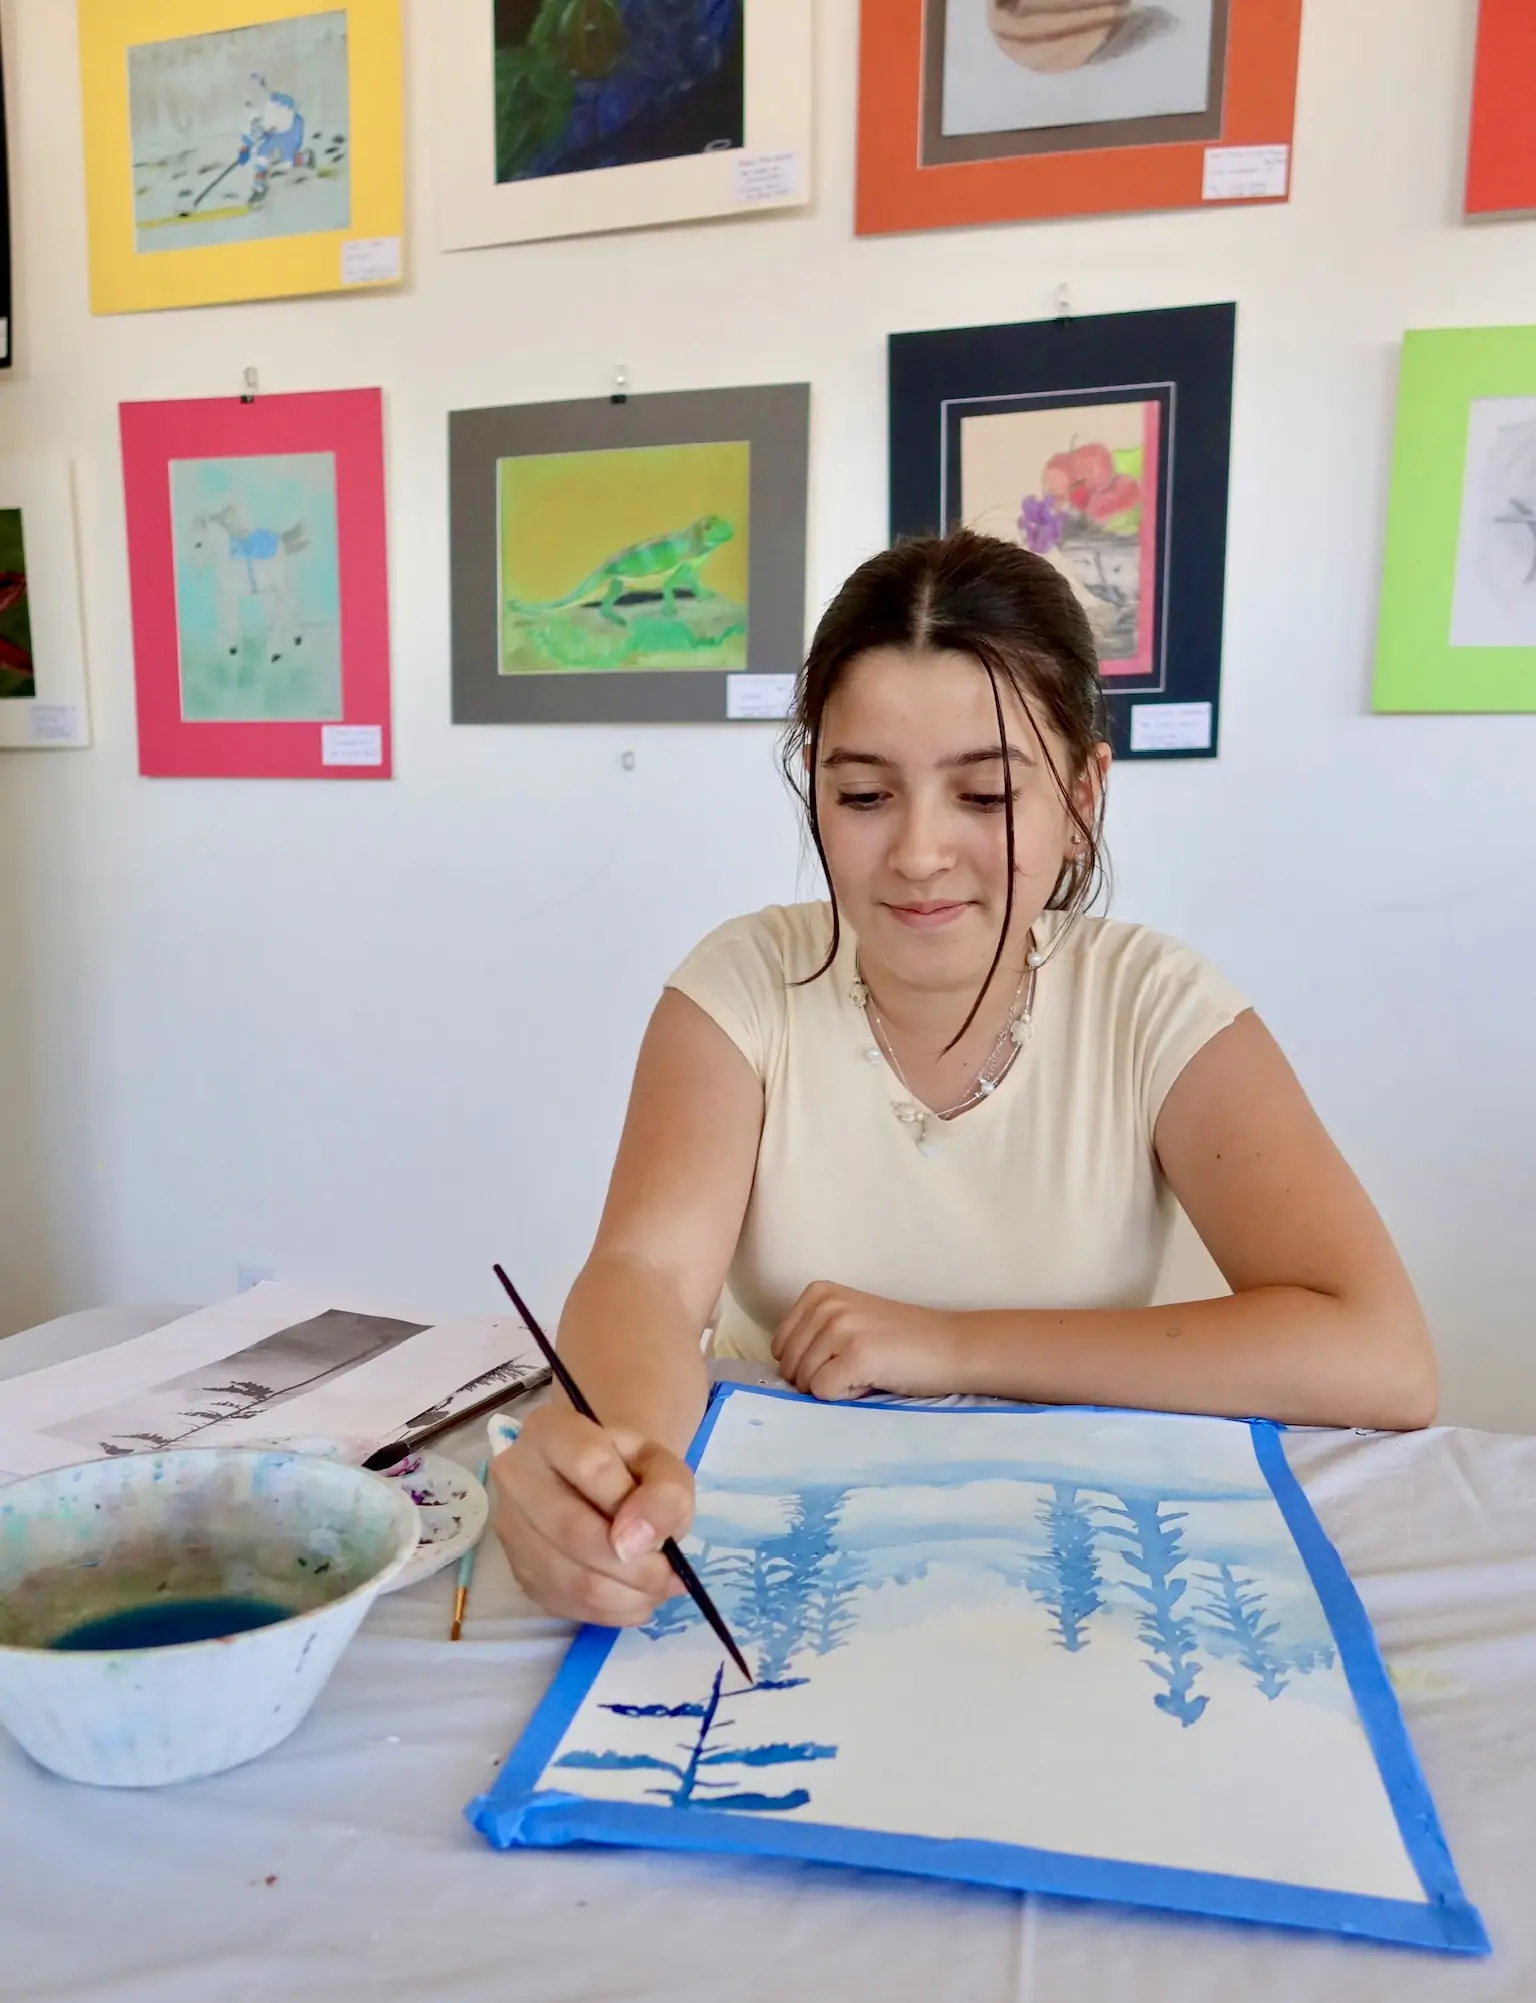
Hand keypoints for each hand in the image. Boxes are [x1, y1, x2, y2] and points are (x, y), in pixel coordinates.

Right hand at [491, 1402, 693, 1626]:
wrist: (598, 1484)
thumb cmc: (631, 1471)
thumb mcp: (663, 1467)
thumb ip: (664, 1494)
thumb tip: (633, 1544)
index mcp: (550, 1430)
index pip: (591, 1465)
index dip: (633, 1505)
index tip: (662, 1533)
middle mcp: (516, 1474)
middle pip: (573, 1532)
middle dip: (634, 1566)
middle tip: (669, 1576)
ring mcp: (510, 1526)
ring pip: (569, 1577)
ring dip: (625, 1595)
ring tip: (656, 1589)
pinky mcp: (516, 1570)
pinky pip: (564, 1603)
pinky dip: (608, 1611)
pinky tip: (631, 1597)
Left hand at [772, 1283, 964, 1400]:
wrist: (953, 1345)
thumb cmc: (901, 1341)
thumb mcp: (849, 1321)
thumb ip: (814, 1335)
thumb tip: (779, 1375)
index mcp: (818, 1292)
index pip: (779, 1348)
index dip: (809, 1364)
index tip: (845, 1355)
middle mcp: (825, 1304)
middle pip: (789, 1367)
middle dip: (818, 1379)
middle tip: (858, 1368)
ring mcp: (840, 1328)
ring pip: (804, 1382)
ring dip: (835, 1387)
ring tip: (869, 1371)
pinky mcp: (856, 1355)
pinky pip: (823, 1393)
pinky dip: (846, 1396)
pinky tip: (873, 1380)